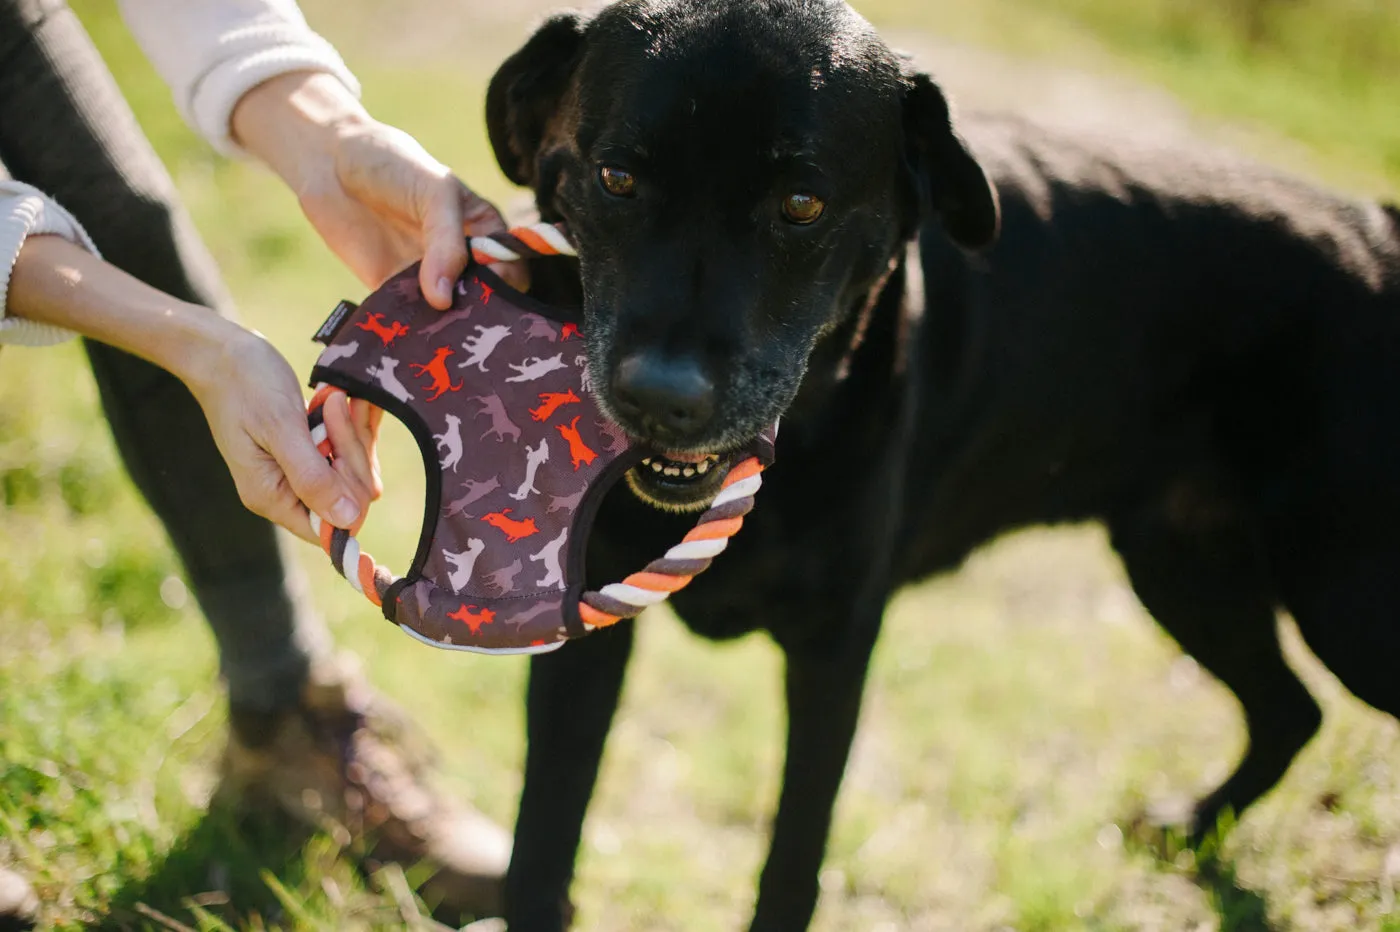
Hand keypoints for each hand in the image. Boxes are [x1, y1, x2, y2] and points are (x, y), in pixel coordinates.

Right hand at [185, 328, 375, 542]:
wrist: (222, 352)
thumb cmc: (245, 384)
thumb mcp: (281, 428)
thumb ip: (312, 477)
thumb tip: (345, 521)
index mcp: (271, 496)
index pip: (329, 526)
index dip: (350, 494)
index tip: (343, 448)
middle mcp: (284, 493)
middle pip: (346, 497)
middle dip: (351, 452)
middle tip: (337, 407)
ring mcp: (295, 472)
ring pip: (350, 471)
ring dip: (351, 433)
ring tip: (333, 398)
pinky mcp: (305, 452)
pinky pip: (343, 451)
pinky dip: (347, 425)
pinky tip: (337, 399)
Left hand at [232, 72, 522, 308]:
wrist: (330, 163)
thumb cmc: (393, 164)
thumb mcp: (434, 192)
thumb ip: (446, 243)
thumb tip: (444, 300)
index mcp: (484, 231)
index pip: (511, 268)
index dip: (506, 282)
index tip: (487, 288)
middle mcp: (461, 260)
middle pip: (484, 299)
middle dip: (477, 312)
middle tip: (462, 318)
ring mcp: (427, 279)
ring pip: (447, 316)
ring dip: (443, 329)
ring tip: (436, 335)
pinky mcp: (393, 292)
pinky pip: (408, 320)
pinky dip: (409, 331)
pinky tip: (407, 335)